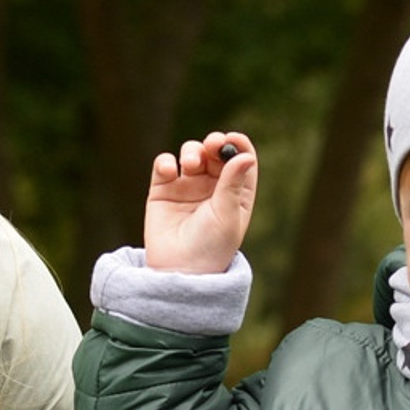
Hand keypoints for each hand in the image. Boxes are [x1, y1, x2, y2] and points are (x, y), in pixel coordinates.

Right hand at [144, 131, 259, 275]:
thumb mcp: (227, 215)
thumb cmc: (211, 248)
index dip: (238, 145)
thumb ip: (233, 183)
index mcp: (236, 193)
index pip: (241, 160)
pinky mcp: (163, 190)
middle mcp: (213, 187)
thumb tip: (246, 155)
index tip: (232, 139)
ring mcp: (187, 187)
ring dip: (192, 151)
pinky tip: (169, 171)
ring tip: (190, 165)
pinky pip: (165, 165)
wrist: (179, 271)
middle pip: (215, 152)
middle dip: (214, 143)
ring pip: (191, 154)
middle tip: (212, 145)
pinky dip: (166, 162)